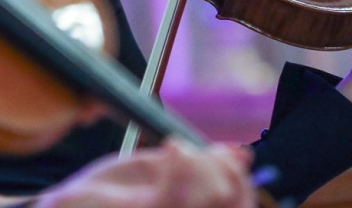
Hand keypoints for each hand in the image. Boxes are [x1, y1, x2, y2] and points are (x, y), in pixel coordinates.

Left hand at [32, 138, 255, 207]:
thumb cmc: (107, 199)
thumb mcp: (157, 176)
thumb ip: (196, 168)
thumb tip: (242, 155)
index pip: (241, 205)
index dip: (243, 180)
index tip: (231, 155)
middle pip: (234, 203)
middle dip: (226, 170)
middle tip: (202, 152)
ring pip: (213, 199)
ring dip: (202, 165)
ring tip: (176, 150)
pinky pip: (173, 198)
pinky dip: (181, 166)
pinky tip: (172, 149)